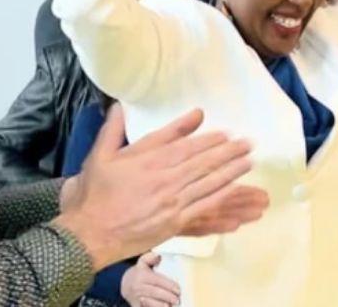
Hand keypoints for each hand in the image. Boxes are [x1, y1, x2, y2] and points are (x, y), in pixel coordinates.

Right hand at [54, 108, 264, 269]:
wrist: (89, 234)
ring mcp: (171, 202)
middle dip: (228, 152)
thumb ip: (112, 129)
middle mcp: (164, 179)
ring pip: (208, 182)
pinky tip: (234, 187)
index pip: (185, 146)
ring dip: (231, 170)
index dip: (209, 140)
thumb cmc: (94, 194)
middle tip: (248, 143)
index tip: (226, 133)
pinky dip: (221, 195)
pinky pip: (204, 206)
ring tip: (249, 160)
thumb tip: (118, 104)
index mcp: (148, 161)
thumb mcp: (100, 156)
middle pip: (202, 162)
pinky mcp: (174, 222)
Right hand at [121, 252, 180, 306]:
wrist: (124, 285)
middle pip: (155, 292)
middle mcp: (138, 287)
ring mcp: (136, 297)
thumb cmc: (138, 273)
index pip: (157, 280)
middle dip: (167, 297)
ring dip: (161, 305)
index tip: (178, 289)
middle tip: (177, 300)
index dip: (168, 285)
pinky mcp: (136, 306)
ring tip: (171, 305)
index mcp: (142, 275)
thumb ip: (150, 257)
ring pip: (150, 302)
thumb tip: (158, 256)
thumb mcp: (142, 262)